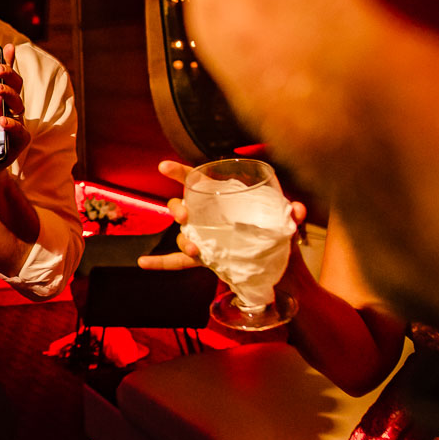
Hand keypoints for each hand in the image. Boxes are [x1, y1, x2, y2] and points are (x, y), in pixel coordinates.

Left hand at [0, 42, 30, 170]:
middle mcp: (10, 107)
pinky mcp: (19, 139)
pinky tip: (3, 120)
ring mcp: (16, 122)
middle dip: (8, 74)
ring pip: (18, 103)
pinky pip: (19, 129)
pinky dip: (12, 124)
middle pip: (15, 85)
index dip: (8, 61)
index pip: (5, 76)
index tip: (7, 47)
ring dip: (8, 93)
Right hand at [136, 160, 307, 270]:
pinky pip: (177, 261)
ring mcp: (204, 238)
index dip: (178, 173)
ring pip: (182, 235)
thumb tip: (296, 209)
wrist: (283, 272)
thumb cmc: (279, 238)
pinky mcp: (206, 260)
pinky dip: (159, 262)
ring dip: (184, 240)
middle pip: (180, 207)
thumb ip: (291, 214)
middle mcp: (207, 217)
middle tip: (186, 215)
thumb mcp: (287, 223)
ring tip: (196, 248)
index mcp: (223, 200)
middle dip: (177, 208)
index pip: (195, 181)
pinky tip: (142, 263)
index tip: (163, 167)